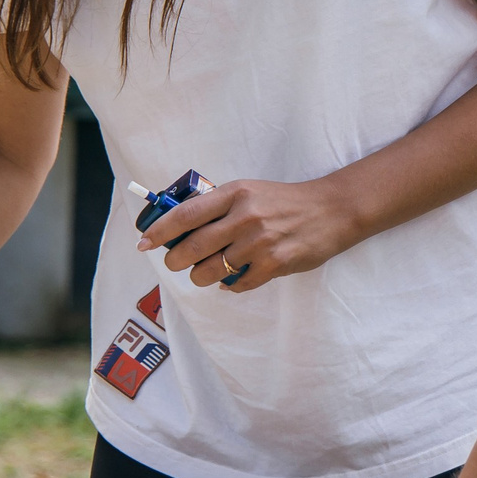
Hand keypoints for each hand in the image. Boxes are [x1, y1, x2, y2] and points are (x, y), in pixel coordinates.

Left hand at [137, 177, 363, 292]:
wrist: (332, 210)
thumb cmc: (284, 201)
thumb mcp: (250, 192)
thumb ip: (219, 206)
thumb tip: (181, 229)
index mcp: (235, 193)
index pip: (186, 214)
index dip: (160, 231)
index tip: (144, 243)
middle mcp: (245, 216)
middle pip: (193, 247)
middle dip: (176, 261)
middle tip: (175, 264)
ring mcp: (260, 242)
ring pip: (212, 271)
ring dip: (202, 277)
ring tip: (206, 273)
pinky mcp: (275, 263)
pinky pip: (239, 284)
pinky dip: (231, 285)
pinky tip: (235, 277)